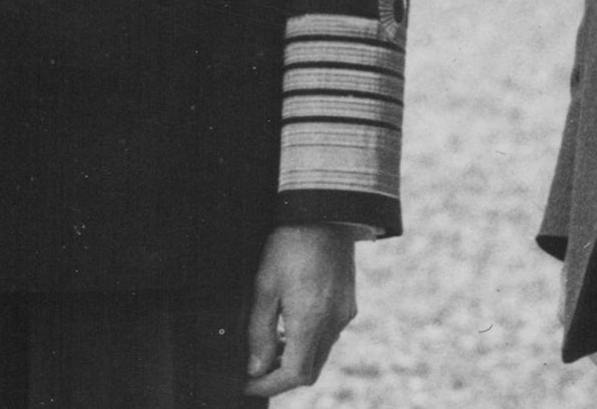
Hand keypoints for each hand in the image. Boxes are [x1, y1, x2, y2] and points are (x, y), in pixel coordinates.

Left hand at [245, 223, 356, 395]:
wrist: (325, 210)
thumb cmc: (290, 244)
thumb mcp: (265, 286)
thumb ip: (260, 332)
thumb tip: (256, 368)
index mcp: (312, 321)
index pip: (293, 375)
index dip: (268, 385)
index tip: (247, 383)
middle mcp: (333, 323)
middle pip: (310, 371)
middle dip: (282, 377)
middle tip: (256, 370)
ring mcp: (344, 313)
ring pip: (320, 354)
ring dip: (296, 358)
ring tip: (270, 345)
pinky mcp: (348, 302)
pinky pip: (330, 335)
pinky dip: (310, 341)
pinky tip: (292, 323)